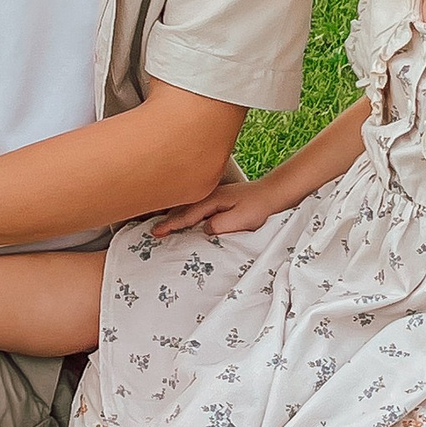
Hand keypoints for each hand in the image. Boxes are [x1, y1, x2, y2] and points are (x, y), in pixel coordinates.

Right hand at [150, 173, 284, 239]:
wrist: (272, 194)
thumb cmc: (259, 207)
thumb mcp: (241, 219)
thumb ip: (220, 225)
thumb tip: (204, 229)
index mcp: (212, 200)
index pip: (186, 215)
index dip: (171, 225)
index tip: (156, 232)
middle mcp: (209, 195)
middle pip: (182, 208)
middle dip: (166, 218)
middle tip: (153, 230)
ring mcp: (213, 195)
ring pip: (188, 206)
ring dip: (174, 214)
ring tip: (162, 223)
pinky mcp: (218, 199)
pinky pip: (196, 206)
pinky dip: (185, 212)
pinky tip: (184, 217)